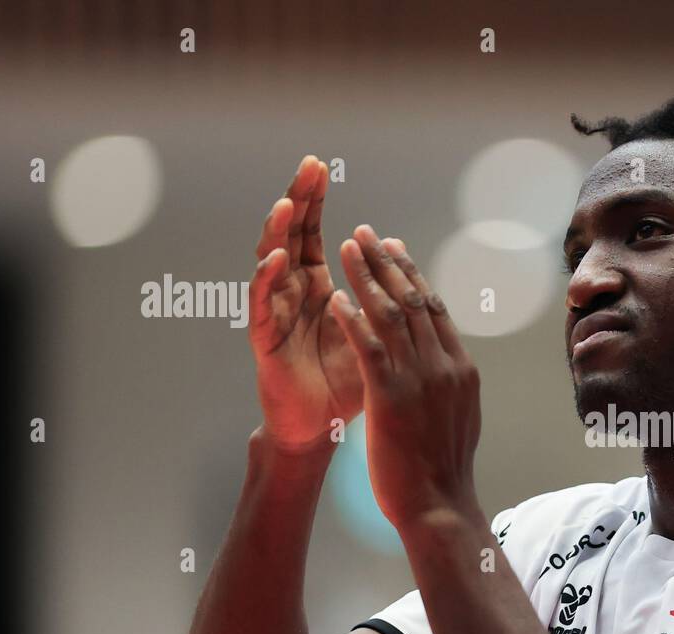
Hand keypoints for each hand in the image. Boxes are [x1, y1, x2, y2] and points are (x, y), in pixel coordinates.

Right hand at [249, 155, 364, 453]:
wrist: (322, 427)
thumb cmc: (346, 383)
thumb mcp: (373, 335)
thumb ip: (382, 304)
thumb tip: (412, 274)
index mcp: (317, 288)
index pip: (312, 234)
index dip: (315, 202)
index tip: (321, 167)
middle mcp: (291, 293)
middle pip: (289, 236)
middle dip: (296, 201)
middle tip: (306, 168)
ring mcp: (275, 312)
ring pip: (270, 262)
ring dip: (277, 233)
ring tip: (286, 205)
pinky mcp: (264, 338)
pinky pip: (262, 304)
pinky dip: (268, 280)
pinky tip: (278, 259)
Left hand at [330, 225, 482, 527]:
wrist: (438, 503)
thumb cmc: (442, 469)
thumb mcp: (458, 416)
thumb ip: (451, 385)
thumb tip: (449, 368)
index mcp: (461, 368)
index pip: (434, 310)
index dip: (412, 275)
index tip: (395, 251)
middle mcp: (444, 365)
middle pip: (413, 300)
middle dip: (387, 262)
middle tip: (366, 234)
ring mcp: (419, 378)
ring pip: (391, 314)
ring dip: (366, 276)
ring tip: (347, 248)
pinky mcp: (391, 393)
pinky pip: (368, 345)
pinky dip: (352, 317)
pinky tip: (335, 297)